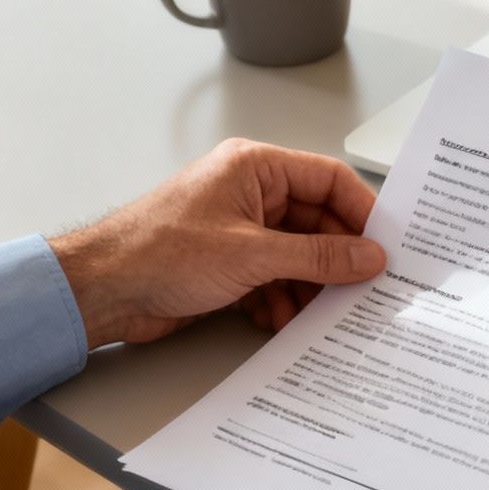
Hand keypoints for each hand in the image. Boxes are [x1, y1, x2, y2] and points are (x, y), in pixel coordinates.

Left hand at [48, 139, 384, 347]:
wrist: (101, 291)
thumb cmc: (158, 252)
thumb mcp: (252, 255)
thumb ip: (318, 257)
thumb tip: (368, 256)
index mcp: (255, 168)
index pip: (328, 179)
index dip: (362, 212)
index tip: (387, 246)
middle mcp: (250, 194)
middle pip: (316, 223)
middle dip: (335, 260)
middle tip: (361, 290)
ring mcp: (239, 231)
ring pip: (296, 256)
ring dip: (307, 288)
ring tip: (317, 314)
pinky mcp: (227, 265)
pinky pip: (273, 279)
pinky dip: (280, 302)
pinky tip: (279, 321)